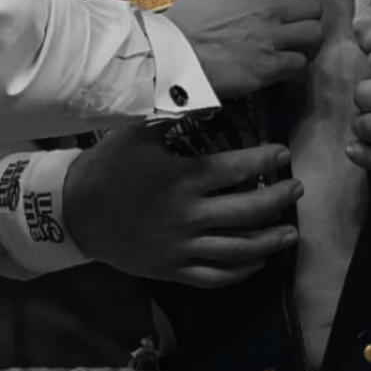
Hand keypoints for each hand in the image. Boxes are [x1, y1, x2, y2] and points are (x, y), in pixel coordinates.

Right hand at [63, 123, 302, 285]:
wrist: (73, 211)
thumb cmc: (109, 166)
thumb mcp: (138, 131)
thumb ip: (174, 113)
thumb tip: (208, 94)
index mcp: (183, 179)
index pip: (238, 169)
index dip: (266, 160)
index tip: (283, 153)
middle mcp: (187, 216)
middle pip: (247, 211)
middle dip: (279, 199)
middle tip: (297, 188)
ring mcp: (180, 247)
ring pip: (237, 249)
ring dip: (270, 241)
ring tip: (291, 232)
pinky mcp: (171, 269)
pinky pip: (213, 276)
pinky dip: (239, 271)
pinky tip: (257, 263)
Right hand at [166, 0, 322, 98]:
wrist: (170, 56)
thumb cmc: (180, 26)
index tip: (287, 10)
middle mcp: (266, 9)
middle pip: (312, 8)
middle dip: (307, 20)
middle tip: (298, 33)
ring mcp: (270, 37)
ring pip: (314, 34)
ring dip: (308, 44)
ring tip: (298, 52)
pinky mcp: (269, 66)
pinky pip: (300, 63)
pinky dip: (296, 67)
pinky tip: (285, 71)